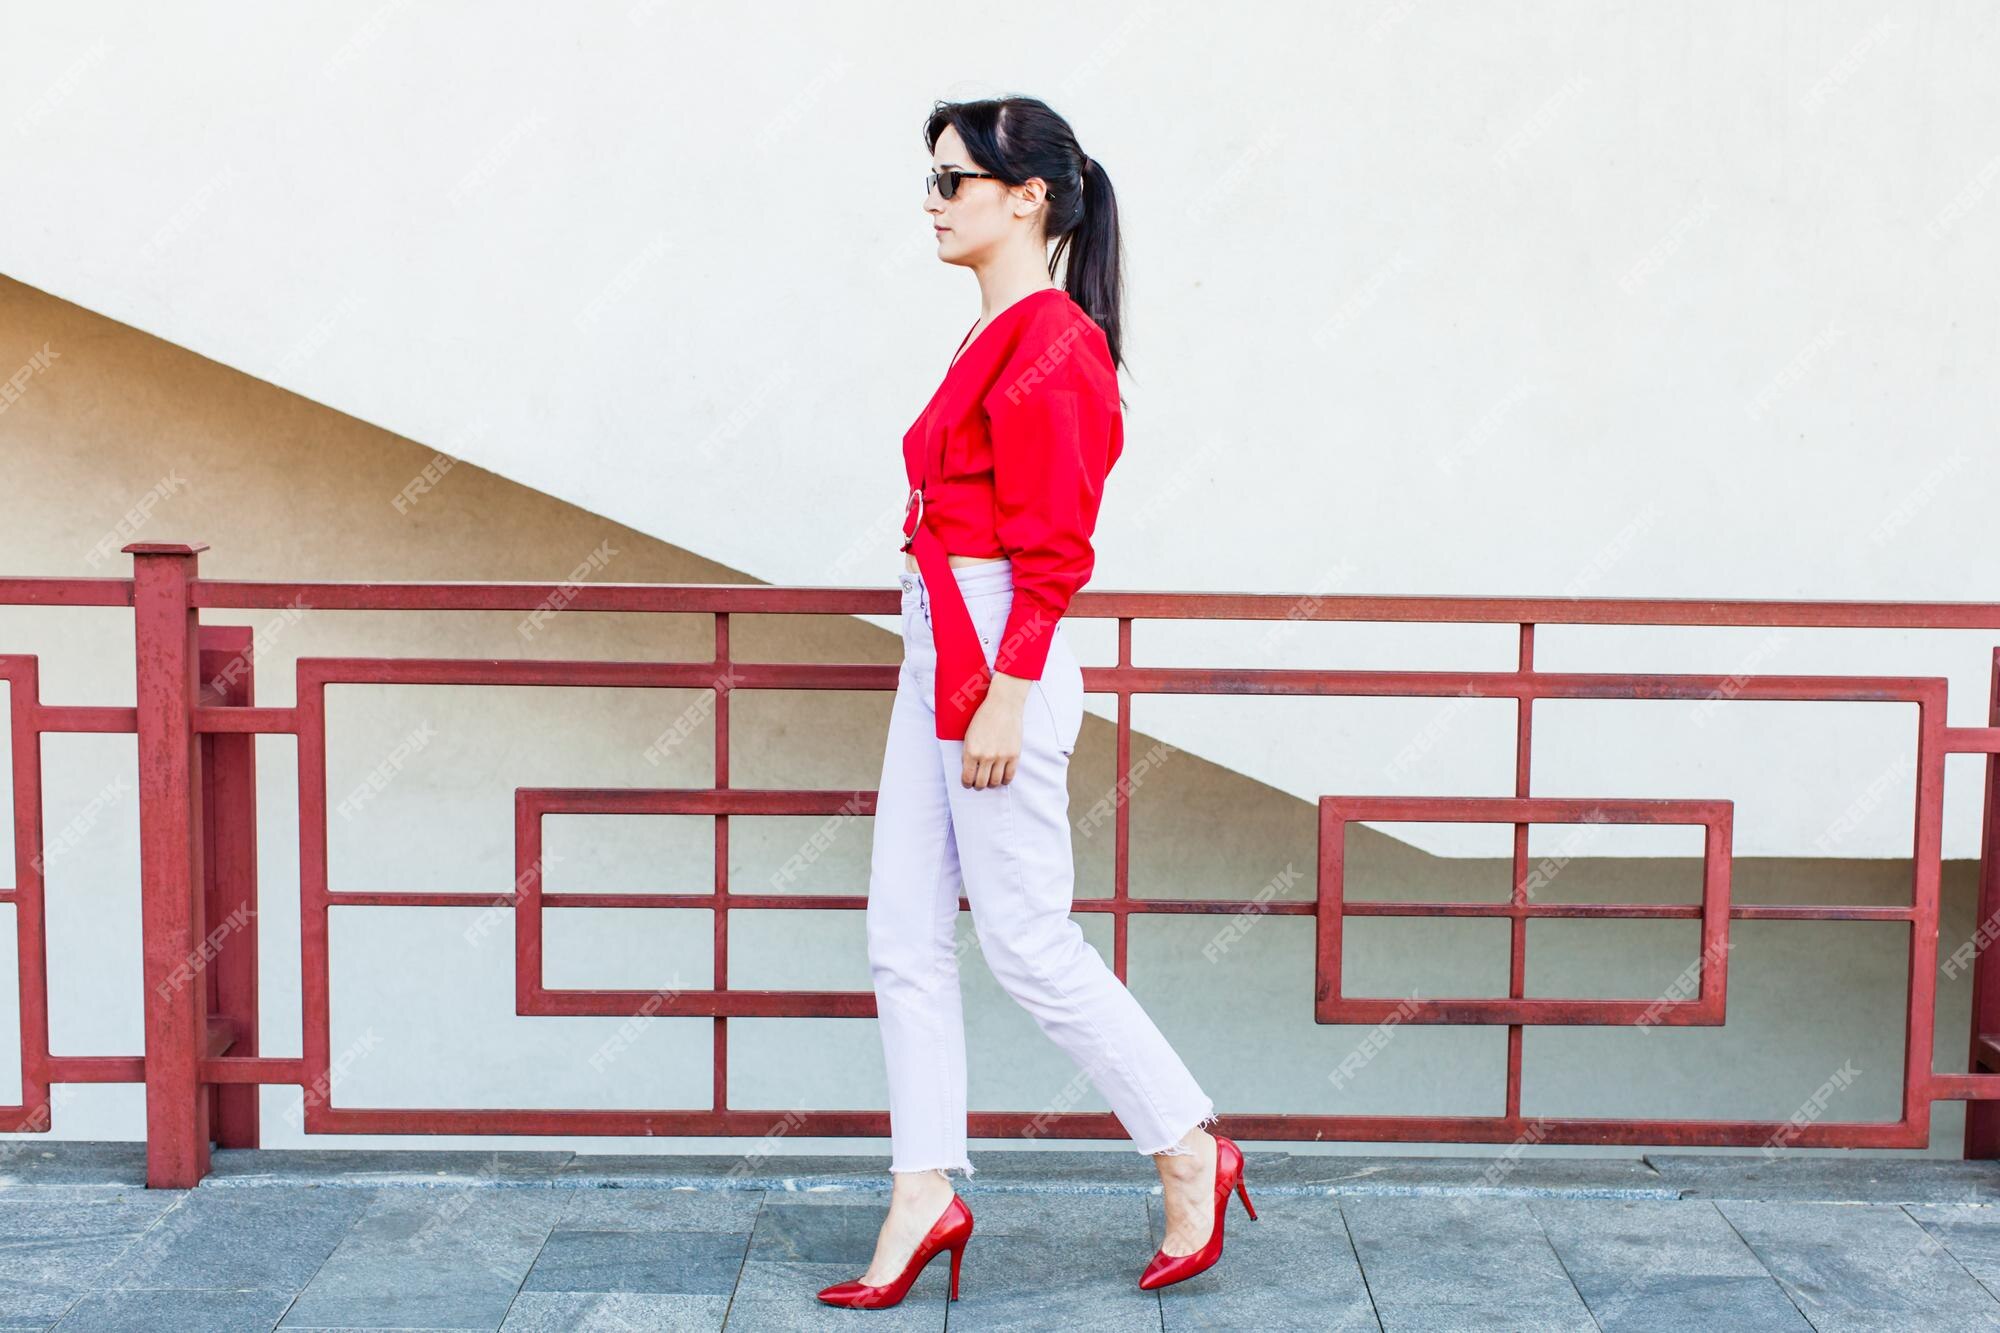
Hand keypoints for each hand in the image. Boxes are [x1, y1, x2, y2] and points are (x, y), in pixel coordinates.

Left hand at [961, 672, 1030, 787]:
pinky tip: (1002, 778)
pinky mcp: (1014, 755)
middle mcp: (986, 756)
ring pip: (995, 782)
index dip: (967, 783)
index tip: (968, 783)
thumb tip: (970, 770)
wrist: (1003, 705)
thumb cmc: (984, 717)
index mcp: (971, 751)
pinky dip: (1005, 780)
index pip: (967, 777)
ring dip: (991, 784)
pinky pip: (1010, 776)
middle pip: (981, 783)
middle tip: (978, 784)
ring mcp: (1001, 757)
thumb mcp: (969, 735)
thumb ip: (968, 753)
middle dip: (978, 785)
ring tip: (990, 782)